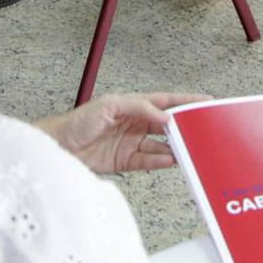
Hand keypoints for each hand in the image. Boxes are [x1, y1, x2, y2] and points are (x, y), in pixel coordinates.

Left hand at [36, 91, 209, 173]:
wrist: (57, 147)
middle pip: (166, 125)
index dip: (185, 101)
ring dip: (175, 147)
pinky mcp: (125, 161)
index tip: (205, 102)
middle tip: (202, 130)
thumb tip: (165, 117)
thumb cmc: (77, 121)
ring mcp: (131, 143)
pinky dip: (161, 162)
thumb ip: (139, 108)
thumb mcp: (109, 105)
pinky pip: (149, 161)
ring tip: (189, 149)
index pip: (165, 101)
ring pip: (161, 145)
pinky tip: (171, 161)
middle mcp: (135, 123)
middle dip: (184, 127)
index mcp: (133, 105)